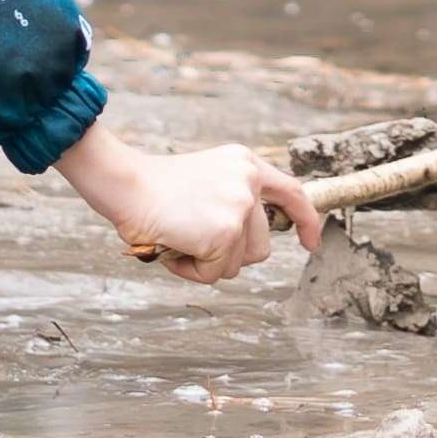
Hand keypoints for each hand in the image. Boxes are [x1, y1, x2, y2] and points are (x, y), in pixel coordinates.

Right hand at [53, 130, 322, 282]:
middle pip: (260, 246)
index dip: (305, 221)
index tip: (311, 243)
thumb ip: (232, 200)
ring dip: (208, 262)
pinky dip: (191, 270)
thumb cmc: (153, 189)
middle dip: (230, 254)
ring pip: (238, 263)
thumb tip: (247, 244)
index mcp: (245, 164)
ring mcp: (240, 207)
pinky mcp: (224, 233)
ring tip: (180, 240)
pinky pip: (214, 273)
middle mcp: (249, 182)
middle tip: (192, 239)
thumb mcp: (205, 180)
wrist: (125, 183)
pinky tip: (173, 248)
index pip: (292, 193)